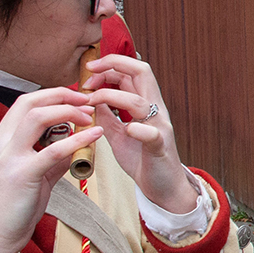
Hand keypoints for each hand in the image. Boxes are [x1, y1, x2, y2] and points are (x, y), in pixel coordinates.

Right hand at [0, 89, 102, 252]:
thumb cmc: (10, 209)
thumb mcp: (30, 176)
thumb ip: (50, 159)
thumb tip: (75, 145)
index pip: (23, 104)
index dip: (51, 95)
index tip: (74, 98)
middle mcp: (0, 144)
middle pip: (29, 102)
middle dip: (60, 94)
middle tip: (86, 99)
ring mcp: (8, 158)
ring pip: (37, 117)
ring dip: (68, 111)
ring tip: (89, 115)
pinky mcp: (21, 175)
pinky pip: (52, 150)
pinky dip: (77, 139)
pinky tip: (95, 135)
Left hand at [81, 53, 195, 213]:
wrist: (164, 187)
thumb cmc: (142, 159)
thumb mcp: (118, 134)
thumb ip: (107, 115)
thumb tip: (89, 99)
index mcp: (145, 104)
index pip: (132, 71)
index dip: (110, 64)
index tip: (89, 70)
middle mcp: (155, 110)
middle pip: (142, 73)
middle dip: (114, 64)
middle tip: (90, 72)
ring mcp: (159, 128)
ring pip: (140, 101)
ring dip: (111, 96)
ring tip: (92, 102)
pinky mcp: (159, 148)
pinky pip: (152, 134)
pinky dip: (139, 129)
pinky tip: (128, 130)